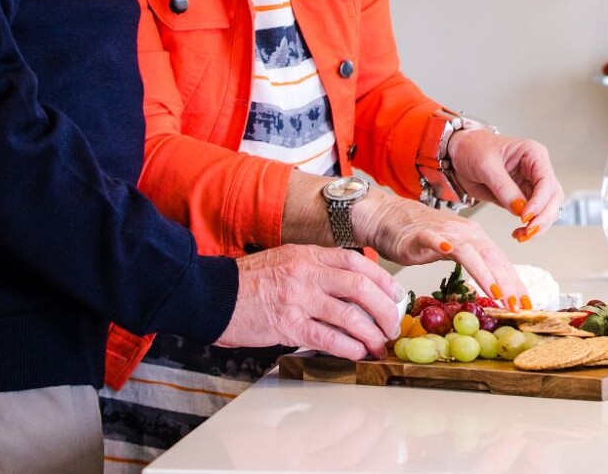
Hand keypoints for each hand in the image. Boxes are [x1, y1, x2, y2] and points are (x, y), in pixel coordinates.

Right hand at [215, 244, 402, 356]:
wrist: (212, 294)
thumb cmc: (247, 281)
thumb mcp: (285, 261)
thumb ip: (315, 270)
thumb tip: (349, 288)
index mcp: (307, 254)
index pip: (356, 261)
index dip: (382, 279)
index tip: (396, 294)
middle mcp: (307, 272)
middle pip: (361, 287)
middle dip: (385, 309)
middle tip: (392, 324)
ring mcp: (298, 298)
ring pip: (349, 315)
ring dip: (371, 333)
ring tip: (378, 344)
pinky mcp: (288, 325)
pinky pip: (327, 338)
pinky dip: (348, 347)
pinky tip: (357, 353)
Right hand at [348, 190, 531, 307]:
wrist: (389, 217)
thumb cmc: (421, 236)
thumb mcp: (454, 251)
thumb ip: (474, 263)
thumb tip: (496, 287)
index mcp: (476, 239)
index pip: (502, 263)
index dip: (516, 284)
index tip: (529, 306)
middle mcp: (466, 233)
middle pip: (493, 259)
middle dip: (509, 284)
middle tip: (521, 307)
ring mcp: (445, 232)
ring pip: (470, 252)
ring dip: (485, 273)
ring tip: (497, 294)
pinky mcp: (421, 233)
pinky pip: (434, 239)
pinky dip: (442, 244)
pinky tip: (448, 250)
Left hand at [447, 130, 563, 233]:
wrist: (459, 153)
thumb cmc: (473, 148)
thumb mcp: (485, 165)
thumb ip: (503, 187)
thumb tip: (519, 209)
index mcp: (533, 154)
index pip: (546, 181)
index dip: (539, 201)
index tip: (525, 216)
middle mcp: (536, 170)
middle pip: (553, 197)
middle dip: (544, 217)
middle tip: (528, 231)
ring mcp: (530, 185)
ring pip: (547, 209)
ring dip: (538, 225)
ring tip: (522, 235)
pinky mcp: (522, 198)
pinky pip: (533, 216)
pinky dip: (529, 227)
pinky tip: (518, 233)